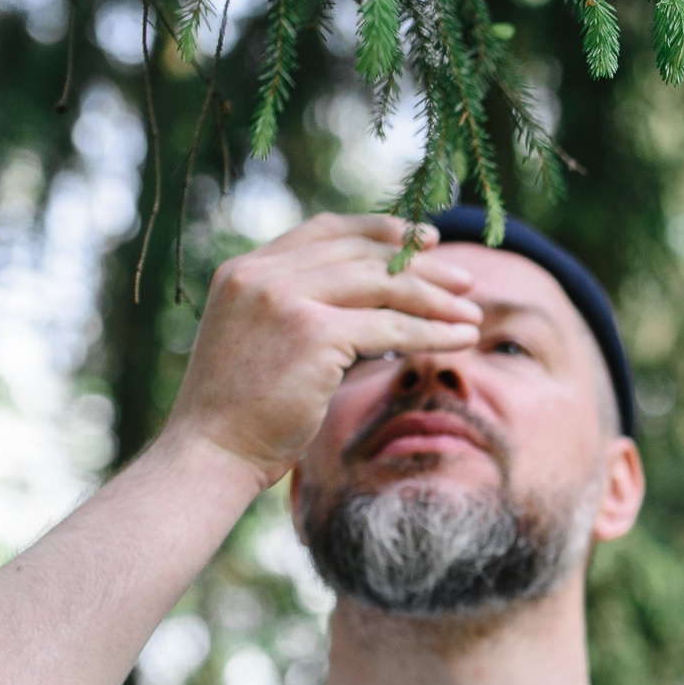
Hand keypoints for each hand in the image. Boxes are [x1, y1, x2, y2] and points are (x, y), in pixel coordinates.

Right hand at [157, 213, 484, 489]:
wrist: (210, 453)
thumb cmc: (236, 414)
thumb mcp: (257, 340)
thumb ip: (293, 309)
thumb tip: (361, 304)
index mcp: (244, 269)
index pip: (325, 232)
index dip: (379, 231)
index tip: (421, 239)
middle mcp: (262, 274)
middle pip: (361, 255)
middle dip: (420, 265)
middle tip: (463, 279)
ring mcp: (285, 300)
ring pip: (382, 286)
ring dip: (436, 297)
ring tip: (473, 312)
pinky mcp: (313, 334)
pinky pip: (391, 328)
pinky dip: (433, 332)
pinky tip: (461, 338)